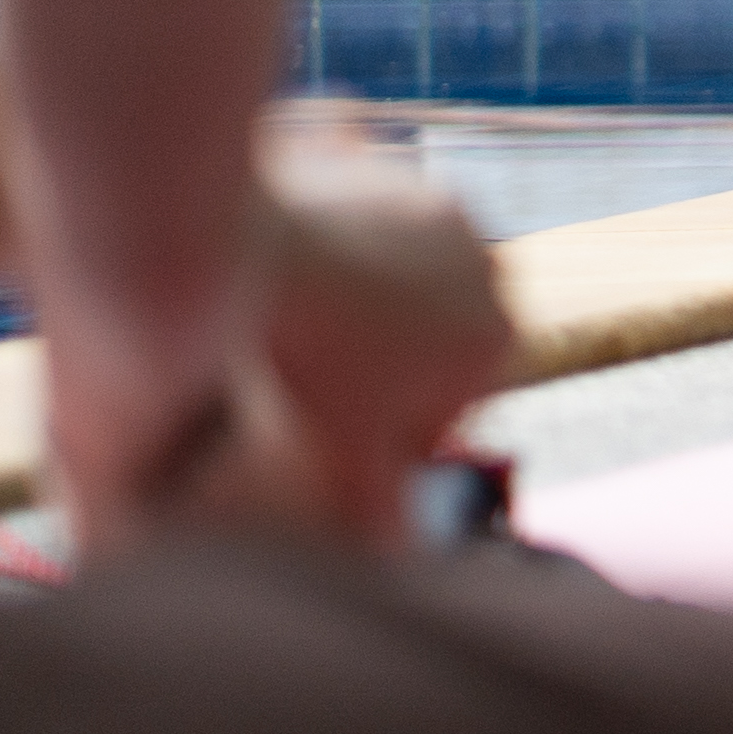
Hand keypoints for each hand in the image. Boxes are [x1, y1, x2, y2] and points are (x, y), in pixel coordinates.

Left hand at [247, 158, 512, 534]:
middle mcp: (494, 269)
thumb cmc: (298, 348)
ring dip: (361, 304)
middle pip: (430, 343)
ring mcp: (444, 210)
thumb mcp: (341, 447)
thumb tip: (396, 566)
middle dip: (380, 364)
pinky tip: (286, 262)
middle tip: (304, 374)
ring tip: (289, 320)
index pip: (448, 408)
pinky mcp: (390, 167)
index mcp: (499, 340)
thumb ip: (379, 512)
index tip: (331, 425)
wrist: (233, 237)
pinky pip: (367, 215)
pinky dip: (338, 239)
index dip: (385, 430)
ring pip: (400, 282)